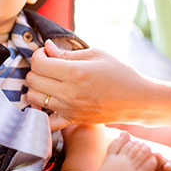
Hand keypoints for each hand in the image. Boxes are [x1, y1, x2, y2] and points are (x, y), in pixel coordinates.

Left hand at [26, 40, 145, 129]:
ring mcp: (69, 109)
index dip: (39, 55)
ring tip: (49, 82)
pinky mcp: (73, 120)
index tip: (47, 53)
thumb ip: (68, 53)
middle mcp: (69, 93)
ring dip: (37, 88)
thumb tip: (47, 48)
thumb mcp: (96, 54)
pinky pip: (46, 122)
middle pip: (32, 80)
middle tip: (49, 66)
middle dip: (37, 69)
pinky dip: (42, 113)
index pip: (38, 63)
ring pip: (33, 99)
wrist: (138, 100)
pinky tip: (49, 102)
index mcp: (75, 72)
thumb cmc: (121, 74)